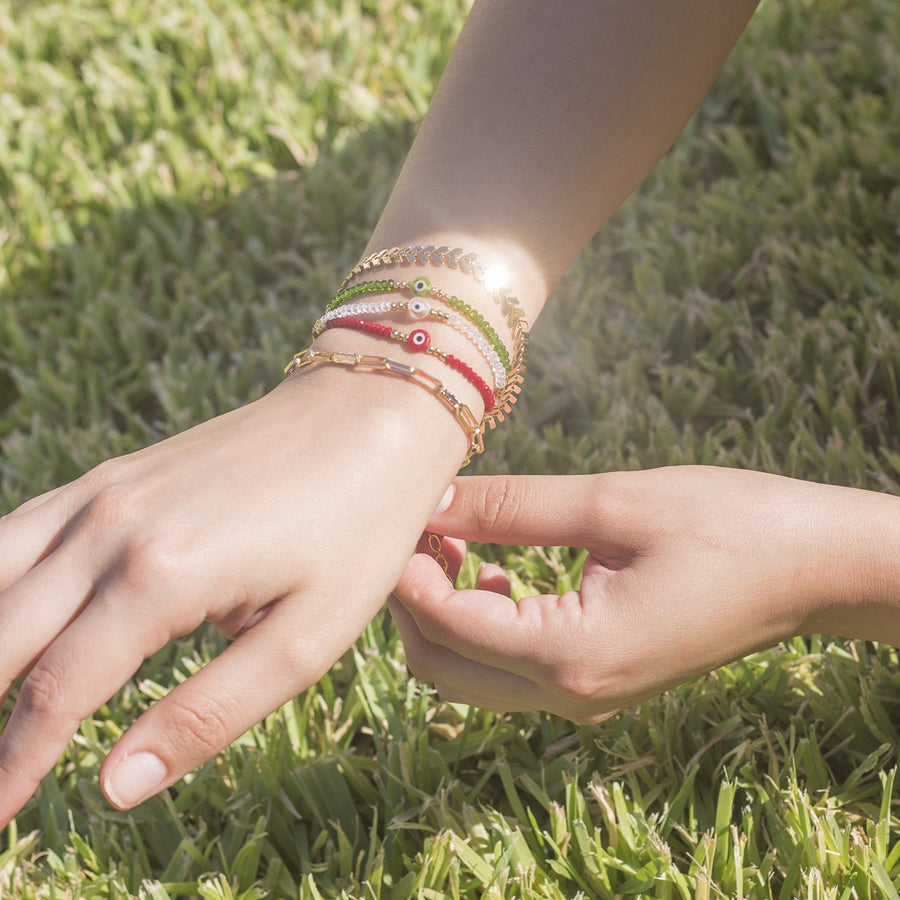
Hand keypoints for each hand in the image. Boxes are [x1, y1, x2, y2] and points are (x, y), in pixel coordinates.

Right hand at [0, 368, 462, 822]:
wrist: (367, 413)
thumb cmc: (356, 527)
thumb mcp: (307, 638)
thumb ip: (208, 714)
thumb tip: (116, 787)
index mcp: (160, 576)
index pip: (54, 692)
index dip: (11, 768)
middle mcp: (109, 527)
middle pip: (0, 636)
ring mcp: (103, 492)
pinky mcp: (112, 476)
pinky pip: (16, 532)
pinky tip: (0, 615)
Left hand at [391, 466, 892, 721]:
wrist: (810, 568)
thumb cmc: (727, 524)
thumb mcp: (612, 502)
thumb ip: (511, 506)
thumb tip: (431, 500)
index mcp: (571, 656)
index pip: (445, 624)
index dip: (406, 570)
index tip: (397, 513)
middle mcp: (569, 696)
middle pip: (441, 664)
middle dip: (412, 598)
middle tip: (419, 526)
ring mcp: (582, 699)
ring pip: (467, 674)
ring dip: (442, 611)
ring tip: (455, 539)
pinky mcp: (595, 684)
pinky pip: (507, 670)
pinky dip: (481, 624)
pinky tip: (496, 568)